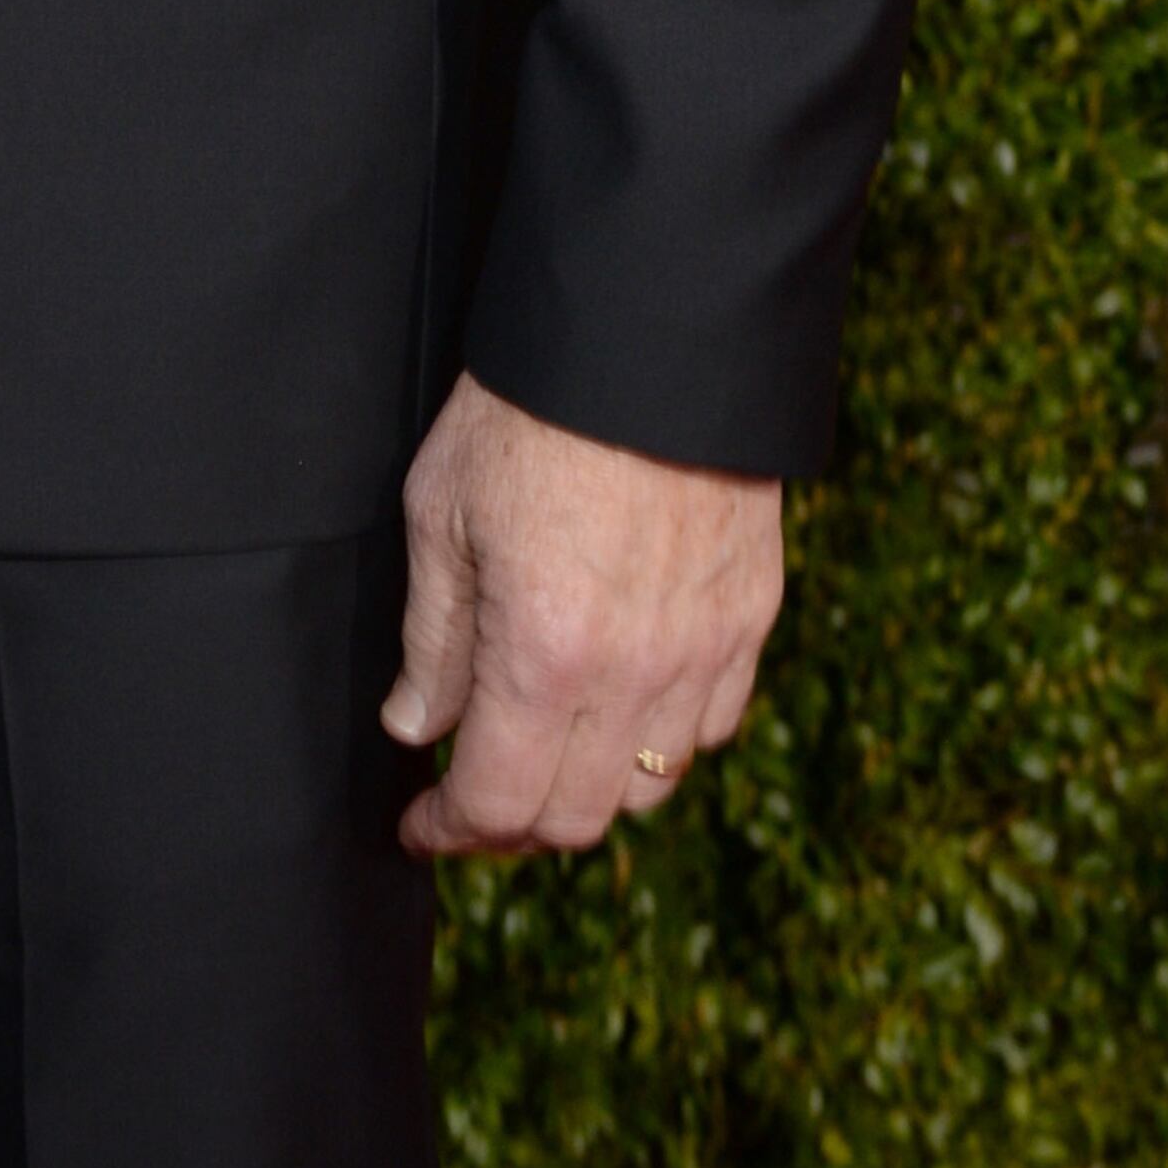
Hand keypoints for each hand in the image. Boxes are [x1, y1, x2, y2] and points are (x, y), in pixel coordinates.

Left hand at [381, 369, 783, 857]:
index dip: (450, 830)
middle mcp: (634, 674)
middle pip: (579, 817)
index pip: (498, 802)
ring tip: (544, 749)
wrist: (647, 337)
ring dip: (591, 787)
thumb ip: (432, 638)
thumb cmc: (526, 413)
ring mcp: (705, 651)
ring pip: (651, 786)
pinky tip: (619, 702)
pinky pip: (713, 725)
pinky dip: (661, 738)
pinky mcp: (752, 618)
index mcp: (544, 655)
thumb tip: (415, 727)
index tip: (421, 826)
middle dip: (514, 825)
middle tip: (472, 797)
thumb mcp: (442, 513)